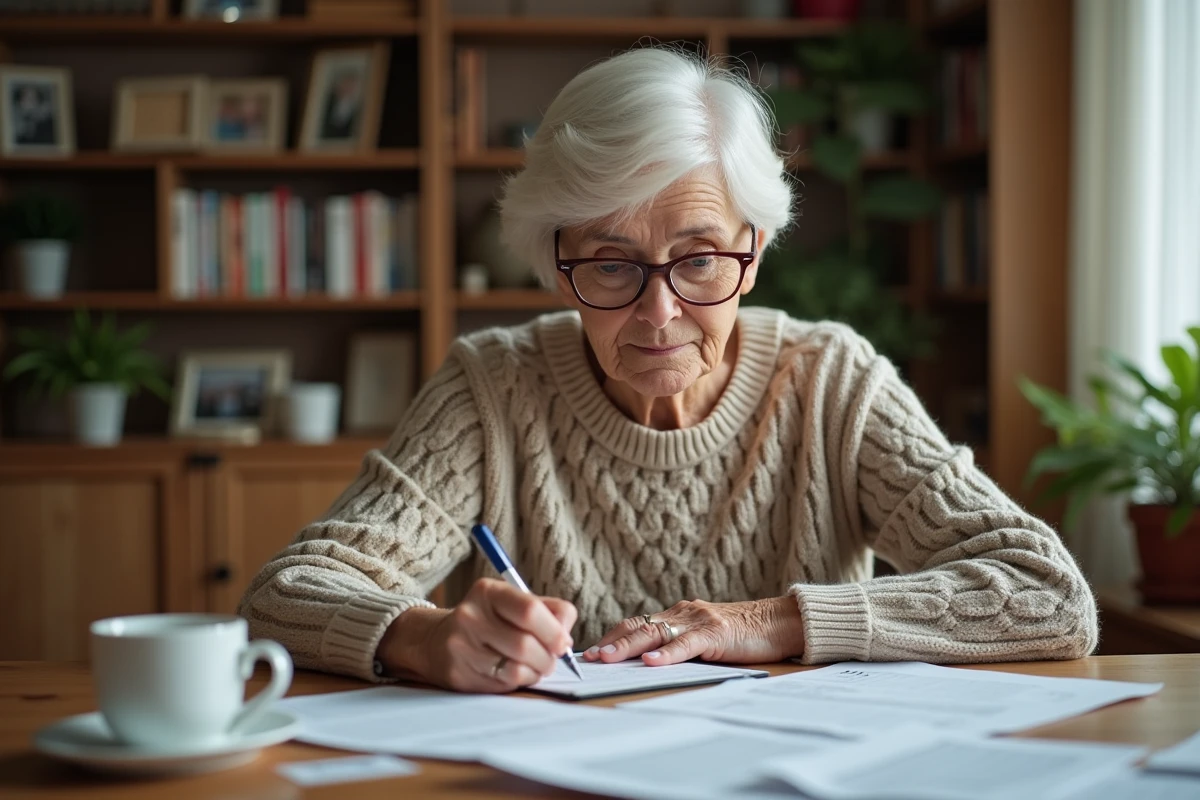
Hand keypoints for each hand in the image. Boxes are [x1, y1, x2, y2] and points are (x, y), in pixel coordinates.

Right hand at [378, 578, 575, 692]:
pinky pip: (503, 684)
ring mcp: (462, 647)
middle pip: (526, 644)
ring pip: (516, 669)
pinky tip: (516, 672)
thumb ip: (549, 612)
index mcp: (488, 592)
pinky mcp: (459, 674)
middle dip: (548, 657)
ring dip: (536, 672)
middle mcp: (471, 616)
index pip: (529, 610)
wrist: (436, 641)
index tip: (563, 642)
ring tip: (536, 666)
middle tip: (552, 658)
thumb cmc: (490, 621)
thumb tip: (566, 638)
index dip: (554, 630)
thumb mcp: (515, 603)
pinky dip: (520, 681)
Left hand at [582, 597, 804, 666]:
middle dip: (612, 642)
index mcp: (678, 615)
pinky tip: (652, 662)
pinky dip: (668, 653)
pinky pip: (687, 643)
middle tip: (589, 657)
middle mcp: (684, 613)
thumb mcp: (703, 640)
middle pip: (640, 626)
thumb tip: (646, 665)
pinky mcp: (717, 632)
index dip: (613, 636)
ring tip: (608, 658)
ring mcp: (699, 621)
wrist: (779, 622)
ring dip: (629, 647)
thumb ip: (678, 646)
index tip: (590, 652)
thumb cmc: (742, 636)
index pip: (637, 624)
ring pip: (656, 632)